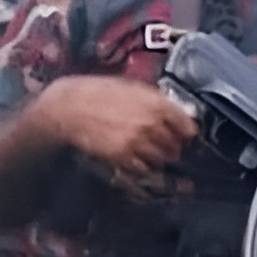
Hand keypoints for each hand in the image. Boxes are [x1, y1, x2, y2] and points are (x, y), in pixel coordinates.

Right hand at [35, 76, 195, 183]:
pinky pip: (143, 169)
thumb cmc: (99, 92)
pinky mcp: (123, 157)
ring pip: (161, 160)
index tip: (183, 137)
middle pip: (175, 146)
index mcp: (157, 104)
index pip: (187, 126)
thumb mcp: (132, 87)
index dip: (186, 134)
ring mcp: (138, 142)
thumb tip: (173, 113)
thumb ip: (155, 100)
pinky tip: (134, 159)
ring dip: (157, 159)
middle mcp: (152, 124)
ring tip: (147, 154)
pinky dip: (142, 167)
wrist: (70, 107)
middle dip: (171, 148)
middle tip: (164, 148)